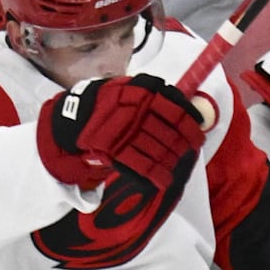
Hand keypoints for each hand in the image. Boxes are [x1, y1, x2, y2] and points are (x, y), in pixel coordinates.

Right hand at [37, 74, 205, 189]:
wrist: (72, 120)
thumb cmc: (108, 105)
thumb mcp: (130, 89)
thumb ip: (157, 95)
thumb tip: (193, 109)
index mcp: (142, 90)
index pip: (176, 106)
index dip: (191, 121)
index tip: (198, 131)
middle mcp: (135, 108)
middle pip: (171, 130)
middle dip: (184, 143)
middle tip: (189, 149)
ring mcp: (125, 130)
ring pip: (160, 149)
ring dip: (172, 160)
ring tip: (175, 165)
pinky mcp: (115, 150)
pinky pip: (142, 165)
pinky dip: (156, 174)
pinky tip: (163, 180)